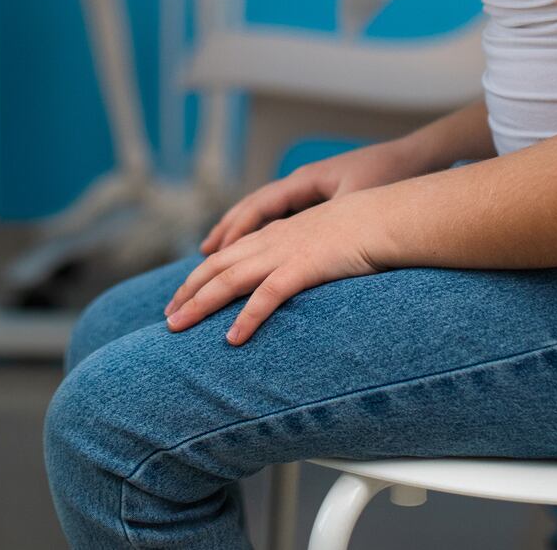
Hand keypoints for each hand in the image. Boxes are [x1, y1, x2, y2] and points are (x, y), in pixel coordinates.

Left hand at [165, 186, 396, 344]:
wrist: (389, 216)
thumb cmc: (365, 231)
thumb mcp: (324, 243)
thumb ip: (303, 260)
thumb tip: (292, 280)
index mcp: (276, 235)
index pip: (226, 257)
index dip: (199, 277)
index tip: (181, 298)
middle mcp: (272, 242)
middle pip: (217, 268)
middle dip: (188, 292)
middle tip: (167, 319)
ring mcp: (285, 253)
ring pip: (230, 280)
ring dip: (200, 304)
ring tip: (177, 328)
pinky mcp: (304, 267)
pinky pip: (268, 296)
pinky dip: (247, 318)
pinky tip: (232, 339)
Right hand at [199, 138, 431, 255]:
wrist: (414, 159)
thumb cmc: (388, 177)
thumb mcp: (356, 200)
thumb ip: (328, 219)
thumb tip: (304, 245)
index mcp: (303, 182)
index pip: (258, 207)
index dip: (235, 231)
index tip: (214, 254)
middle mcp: (300, 184)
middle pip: (252, 210)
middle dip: (226, 233)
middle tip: (202, 257)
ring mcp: (309, 192)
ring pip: (263, 214)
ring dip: (238, 234)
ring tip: (214, 255)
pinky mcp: (321, 201)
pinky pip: (282, 219)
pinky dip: (262, 234)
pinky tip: (255, 251)